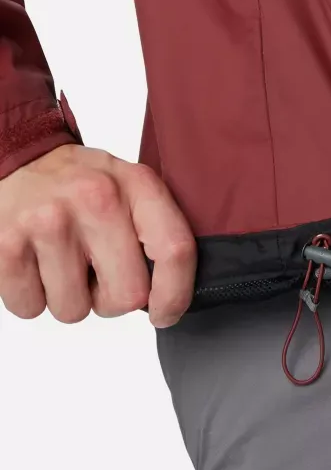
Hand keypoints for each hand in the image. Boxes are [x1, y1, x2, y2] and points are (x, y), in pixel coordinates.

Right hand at [0, 145, 196, 326]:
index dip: (176, 294)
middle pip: (126, 295)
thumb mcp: (132, 185)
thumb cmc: (84, 182)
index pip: (175, 250)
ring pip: (73, 309)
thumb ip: (157, 229)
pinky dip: (34, 297)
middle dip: (114, 301)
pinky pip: (30, 307)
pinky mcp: (7, 244)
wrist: (21, 156)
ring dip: (72, 299)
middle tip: (101, 277)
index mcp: (137, 185)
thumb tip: (171, 293)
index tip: (165, 312)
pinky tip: (38, 263)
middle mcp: (95, 200)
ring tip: (66, 263)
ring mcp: (48, 222)